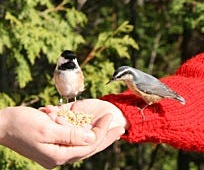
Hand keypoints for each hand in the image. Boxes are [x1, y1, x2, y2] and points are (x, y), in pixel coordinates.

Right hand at [0, 106, 123, 168]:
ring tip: (111, 127)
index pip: (88, 145)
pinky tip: (91, 127)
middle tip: (121, 128)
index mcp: (58, 155)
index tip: (110, 117)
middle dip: (105, 137)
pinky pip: (73, 140)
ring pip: (82, 144)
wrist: (1, 125)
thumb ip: (71, 135)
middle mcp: (58, 157)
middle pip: (89, 148)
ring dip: (96, 135)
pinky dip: (82, 133)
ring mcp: (55, 153)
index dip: (102, 131)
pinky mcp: (52, 146)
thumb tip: (92, 138)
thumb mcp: (48, 129)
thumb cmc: (21, 124)